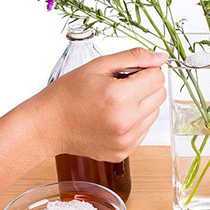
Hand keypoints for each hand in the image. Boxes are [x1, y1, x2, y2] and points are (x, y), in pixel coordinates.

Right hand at [32, 47, 167, 161]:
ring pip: (154, 113)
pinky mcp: (124, 152)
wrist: (48, 125)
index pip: (158, 78)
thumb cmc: (68, 94)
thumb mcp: (98, 66)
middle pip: (160, 95)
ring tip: (114, 103)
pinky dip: (134, 121)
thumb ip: (134, 58)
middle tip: (121, 86)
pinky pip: (144, 130)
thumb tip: (161, 57)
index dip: (146, 70)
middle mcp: (126, 122)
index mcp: (120, 98)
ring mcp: (126, 140)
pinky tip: (112, 117)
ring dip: (141, 105)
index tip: (130, 72)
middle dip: (146, 86)